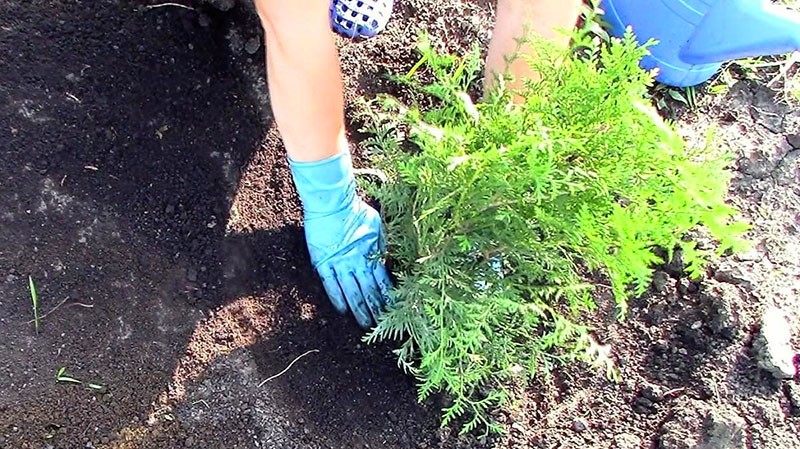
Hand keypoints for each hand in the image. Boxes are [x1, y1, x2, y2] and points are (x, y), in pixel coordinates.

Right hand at [289, 151, 392, 327]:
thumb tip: (388, 262)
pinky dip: (337, 298)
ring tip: (365, 324)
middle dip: (376, 310)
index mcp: (372, 254)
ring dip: (359, 310)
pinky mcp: (323, 263)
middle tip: (381, 326)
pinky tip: (342, 311)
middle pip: (368, 292)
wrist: (331, 203)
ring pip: (351, 293)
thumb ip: (382, 246)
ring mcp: (339, 265)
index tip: (394, 311)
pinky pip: (331, 285)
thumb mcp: (377, 227)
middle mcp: (357, 263)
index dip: (388, 298)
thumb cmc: (356, 211)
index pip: (383, 282)